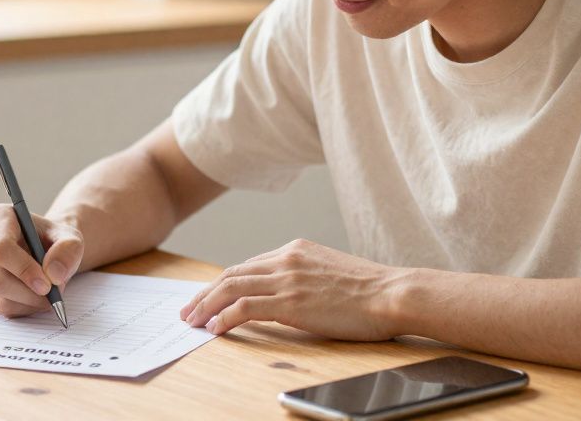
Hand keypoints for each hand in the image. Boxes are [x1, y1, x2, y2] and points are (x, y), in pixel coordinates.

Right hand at [0, 204, 83, 316]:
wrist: (43, 249)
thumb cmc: (53, 240)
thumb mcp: (71, 238)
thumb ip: (68, 250)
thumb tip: (53, 274)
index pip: (1, 248)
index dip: (23, 270)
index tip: (47, 285)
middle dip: (29, 294)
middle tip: (53, 296)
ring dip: (28, 303)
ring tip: (47, 294)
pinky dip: (20, 308)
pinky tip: (32, 297)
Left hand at [179, 239, 407, 340]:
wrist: (392, 294)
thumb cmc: (371, 290)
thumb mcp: (331, 272)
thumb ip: (305, 276)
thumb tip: (289, 295)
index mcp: (295, 250)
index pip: (247, 265)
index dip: (223, 283)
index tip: (209, 297)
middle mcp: (286, 259)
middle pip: (232, 274)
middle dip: (205, 294)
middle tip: (188, 311)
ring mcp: (287, 279)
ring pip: (231, 288)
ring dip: (206, 306)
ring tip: (193, 322)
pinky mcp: (290, 301)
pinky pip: (244, 308)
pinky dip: (224, 318)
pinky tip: (214, 329)